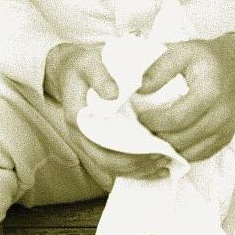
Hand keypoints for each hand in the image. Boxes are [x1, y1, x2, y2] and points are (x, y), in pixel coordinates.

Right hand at [43, 41, 168, 189]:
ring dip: (138, 170)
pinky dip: (134, 168)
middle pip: (108, 162)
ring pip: (112, 168)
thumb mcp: (89, 64)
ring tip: (164, 165)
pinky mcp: (97, 144)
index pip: (101, 145)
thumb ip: (100, 77)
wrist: (70, 71)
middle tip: (163, 158)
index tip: (152, 149)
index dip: (126, 153)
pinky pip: (115, 164)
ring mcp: (88, 142)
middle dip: (137, 165)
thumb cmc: (83, 67)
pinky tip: (155, 167)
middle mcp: (81, 136)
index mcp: (78, 119)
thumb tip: (113, 95)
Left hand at [133, 33, 234, 161]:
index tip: (140, 118)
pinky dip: (181, 152)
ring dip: (167, 148)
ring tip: (153, 137)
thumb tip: (139, 89)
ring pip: (189, 152)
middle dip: (157, 138)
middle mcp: (221, 115)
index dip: (155, 122)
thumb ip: (159, 68)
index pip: (177, 118)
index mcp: (210, 92)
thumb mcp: (181, 51)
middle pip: (182, 139)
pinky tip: (168, 142)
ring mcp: (225, 130)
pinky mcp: (225, 139)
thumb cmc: (204, 58)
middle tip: (142, 130)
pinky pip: (198, 155)